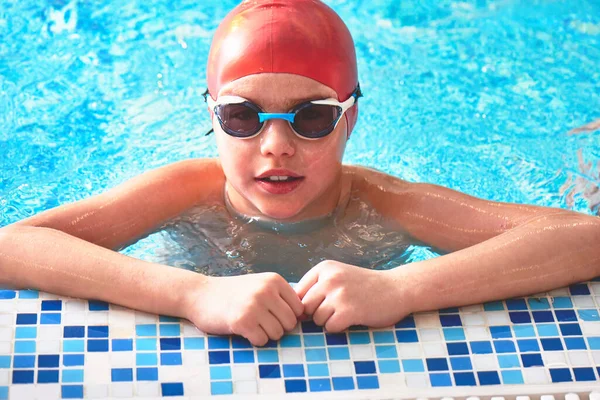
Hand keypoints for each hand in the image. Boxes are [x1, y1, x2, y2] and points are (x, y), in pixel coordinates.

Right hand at [185, 273, 303, 345]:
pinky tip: (243, 330)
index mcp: (274, 280)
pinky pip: (262, 341)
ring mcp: (254, 305)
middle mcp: (266, 290)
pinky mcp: (242, 321)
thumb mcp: (260, 285)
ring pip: (278, 334)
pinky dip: (254, 340)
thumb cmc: (233, 293)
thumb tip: (306, 317)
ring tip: (251, 324)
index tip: (272, 315)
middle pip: (290, 323)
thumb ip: (281, 297)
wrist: (200, 294)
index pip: (299, 309)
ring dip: (266, 335)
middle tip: (260, 322)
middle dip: (278, 328)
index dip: (287, 316)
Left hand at [294, 260, 409, 331]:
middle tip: (335, 311)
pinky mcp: (349, 311)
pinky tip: (351, 319)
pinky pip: (330, 327)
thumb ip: (316, 287)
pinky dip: (339, 328)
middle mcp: (329, 278)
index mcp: (324, 268)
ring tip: (346, 312)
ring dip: (328, 321)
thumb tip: (292, 309)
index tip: (322, 305)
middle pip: (304, 307)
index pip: (297, 292)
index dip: (306, 304)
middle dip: (316, 314)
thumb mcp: (338, 276)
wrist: (397, 288)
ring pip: (316, 319)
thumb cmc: (365, 285)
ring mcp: (339, 294)